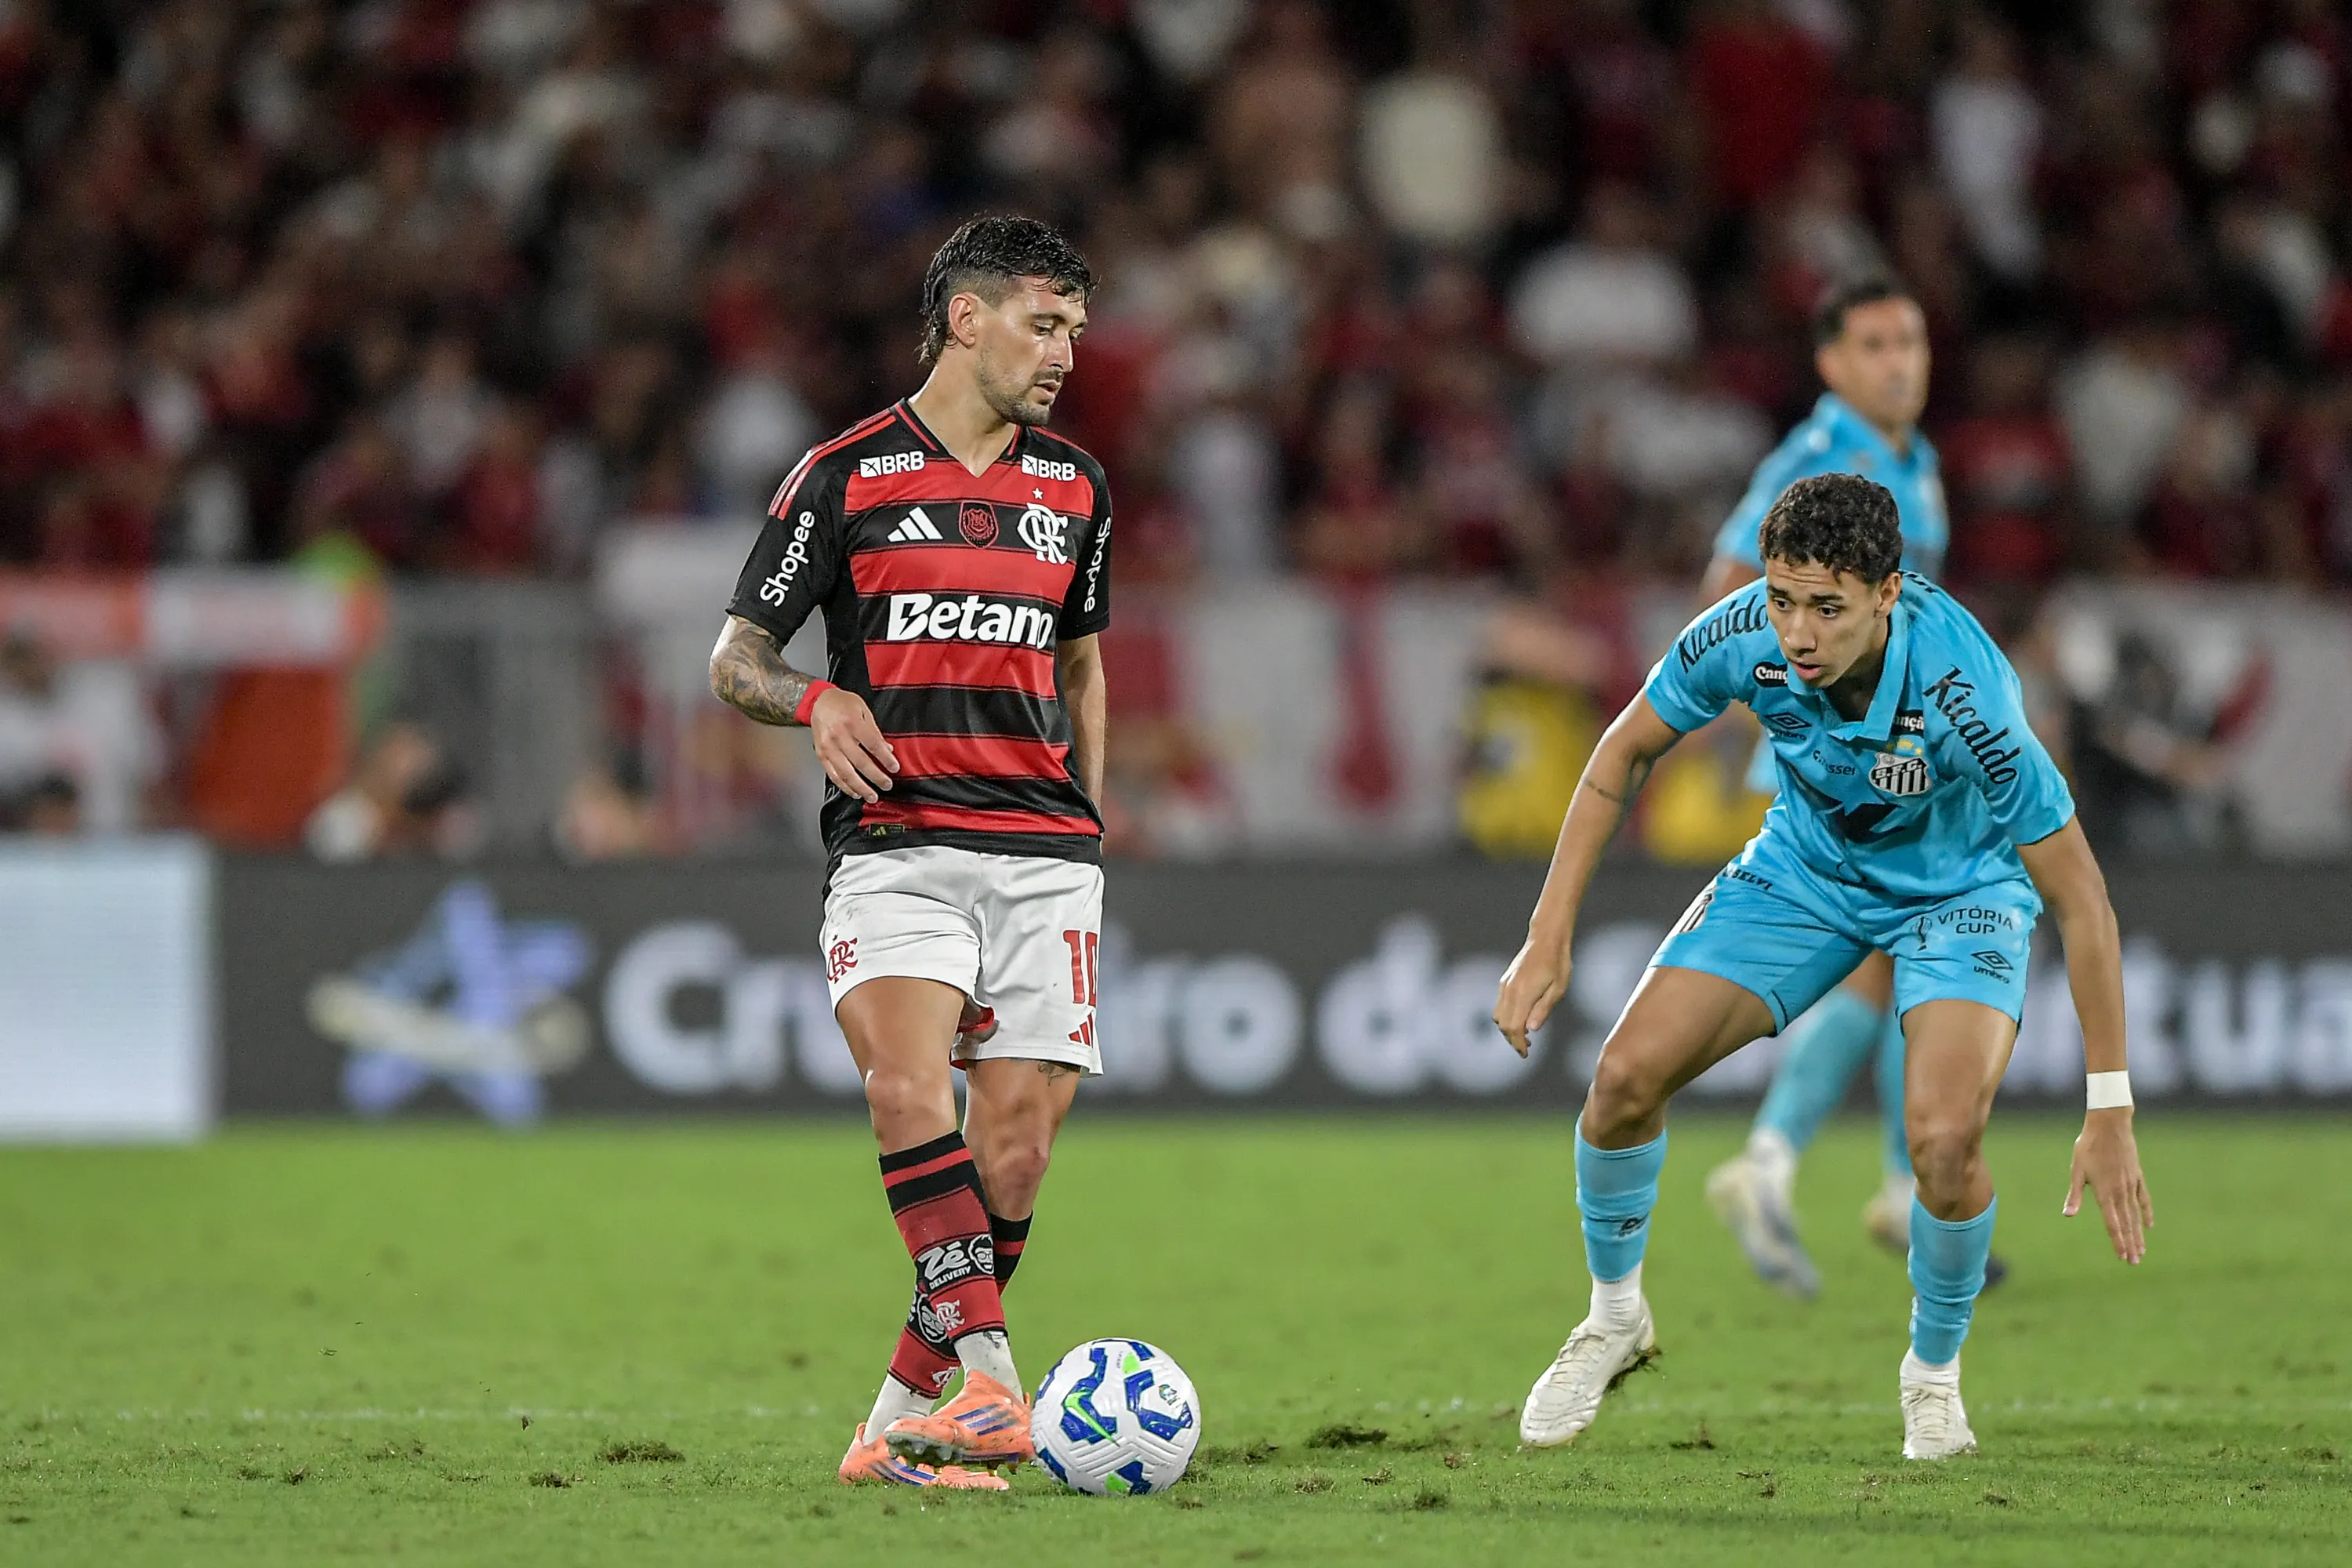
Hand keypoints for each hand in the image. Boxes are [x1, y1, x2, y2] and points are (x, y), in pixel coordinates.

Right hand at [809, 688, 897, 801]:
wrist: (819, 701)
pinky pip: (833, 775)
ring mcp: (828, 747)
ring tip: (872, 796)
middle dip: (876, 776)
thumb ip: (875, 732)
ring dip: (860, 787)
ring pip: (845, 773)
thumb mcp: (863, 711)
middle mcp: (838, 736)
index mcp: (851, 722)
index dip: (885, 758)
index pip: (872, 744)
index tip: (894, 768)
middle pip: (860, 762)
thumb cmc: (843, 703)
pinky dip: (844, 786)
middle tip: (887, 785)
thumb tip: (887, 750)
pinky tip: (854, 792)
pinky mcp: (821, 755)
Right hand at [1493, 933, 1572, 1057]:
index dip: (1518, 1044)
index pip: (1513, 1028)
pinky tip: (1521, 1018)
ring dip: (1508, 1029)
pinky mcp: (1505, 981)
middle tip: (1526, 1049)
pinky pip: (1500, 1005)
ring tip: (1524, 1035)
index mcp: (1523, 994)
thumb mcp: (1558, 989)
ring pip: (1498, 1016)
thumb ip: (1543, 1010)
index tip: (1525, 1054)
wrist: (1546, 938)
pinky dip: (1506, 1017)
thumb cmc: (1557, 962)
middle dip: (1512, 1040)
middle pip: (1503, 1025)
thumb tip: (1531, 1029)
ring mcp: (1505, 985)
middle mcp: (1509, 990)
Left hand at [2063, 1107, 2152, 1264]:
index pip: (2112, 1223)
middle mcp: (2120, 1192)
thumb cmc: (2088, 1146)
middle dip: (2130, 1244)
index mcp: (2104, 1192)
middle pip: (2126, 1224)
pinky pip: (2144, 1199)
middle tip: (2134, 1262)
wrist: (2110, 1125)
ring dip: (2138, 1234)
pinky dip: (2146, 1213)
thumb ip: (2074, 1195)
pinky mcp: (2137, 1176)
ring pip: (2136, 1215)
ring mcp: (2131, 1185)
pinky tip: (2149, 1225)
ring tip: (2141, 1251)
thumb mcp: (2077, 1170)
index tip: (2122, 1257)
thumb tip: (2067, 1215)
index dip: (2117, 1241)